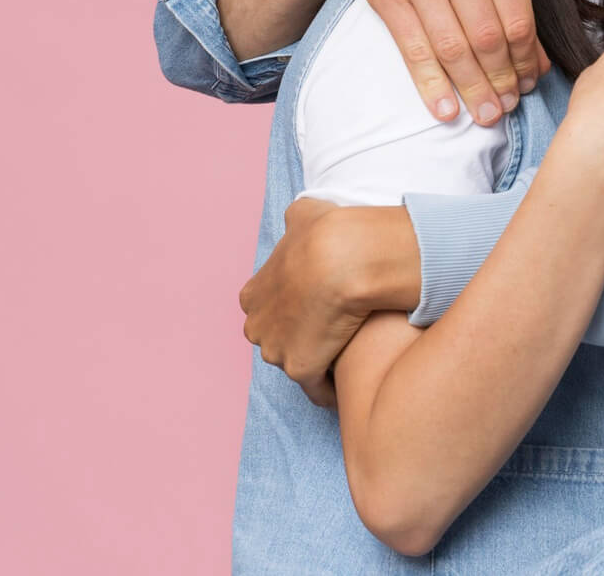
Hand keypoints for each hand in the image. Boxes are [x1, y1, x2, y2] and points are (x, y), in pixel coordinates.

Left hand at [240, 198, 389, 406]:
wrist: (342, 259)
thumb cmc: (327, 234)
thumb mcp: (304, 214)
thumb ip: (298, 221)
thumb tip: (300, 220)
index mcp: (254, 294)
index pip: (269, 308)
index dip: (296, 305)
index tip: (321, 302)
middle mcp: (257, 326)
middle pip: (278, 338)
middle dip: (302, 335)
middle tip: (337, 325)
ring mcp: (276, 351)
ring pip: (297, 361)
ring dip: (319, 359)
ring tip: (350, 352)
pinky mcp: (300, 370)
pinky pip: (316, 388)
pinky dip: (330, 388)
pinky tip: (350, 381)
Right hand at [340, 0, 550, 127]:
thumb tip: (539, 63)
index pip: (518, 19)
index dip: (526, 61)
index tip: (529, 85)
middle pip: (487, 39)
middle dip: (502, 82)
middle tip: (508, 109)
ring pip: (452, 48)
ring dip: (472, 90)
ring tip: (486, 116)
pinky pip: (413, 49)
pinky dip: (431, 85)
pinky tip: (446, 109)